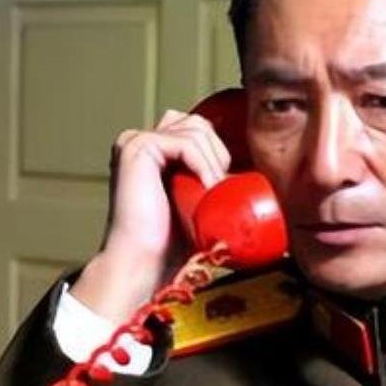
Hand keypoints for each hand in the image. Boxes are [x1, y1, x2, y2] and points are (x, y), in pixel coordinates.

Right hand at [70, 109, 230, 321]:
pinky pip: (185, 142)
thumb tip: (250, 180)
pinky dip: (203, 163)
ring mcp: (136, 142)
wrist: (144, 262)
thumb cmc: (168, 243)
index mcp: (152, 152)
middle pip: (197, 123)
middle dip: (218, 151)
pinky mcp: (137, 148)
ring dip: (213, 160)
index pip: (197, 129)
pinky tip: (205, 185)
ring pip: (195, 129)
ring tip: (211, 191)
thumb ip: (210, 183)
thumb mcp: (199, 203)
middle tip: (217, 186)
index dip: (218, 151)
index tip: (224, 182)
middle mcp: (141, 141)